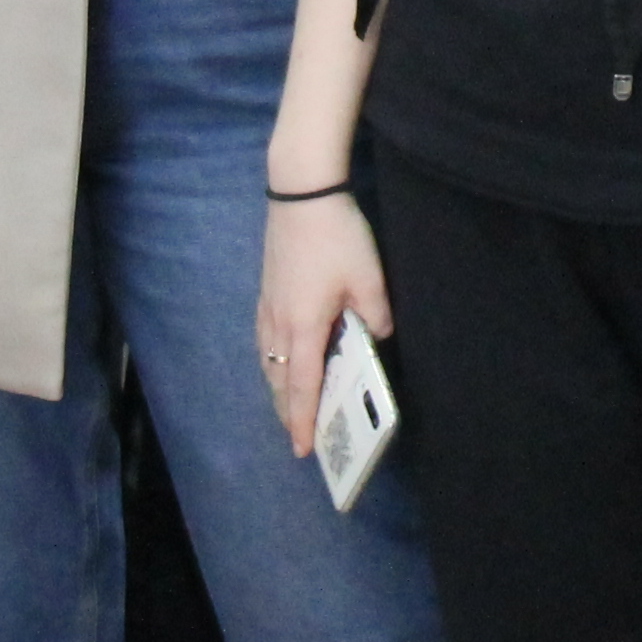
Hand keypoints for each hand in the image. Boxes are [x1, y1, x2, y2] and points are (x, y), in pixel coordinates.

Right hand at [258, 186, 388, 453]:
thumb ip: (376, 315)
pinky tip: (280, 362)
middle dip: (288, 412)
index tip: (304, 449)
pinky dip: (272, 362)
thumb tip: (376, 336)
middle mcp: (279, 323)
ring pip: (269, 361)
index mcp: (304, 325)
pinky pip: (265, 341)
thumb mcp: (369, 278)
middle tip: (298, 438)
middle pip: (280, 380)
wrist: (300, 193)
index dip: (304, 419)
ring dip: (279, 389)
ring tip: (290, 408)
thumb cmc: (336, 235)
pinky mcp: (266, 291)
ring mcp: (268, 306)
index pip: (304, 385)